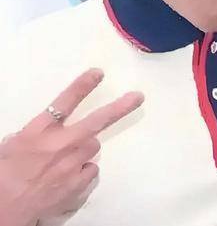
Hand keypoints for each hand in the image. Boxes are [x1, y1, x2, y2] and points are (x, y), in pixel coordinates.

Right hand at [0, 68, 143, 225]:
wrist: (2, 209)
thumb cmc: (4, 174)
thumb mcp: (14, 144)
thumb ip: (39, 131)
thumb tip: (52, 125)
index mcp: (39, 132)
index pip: (64, 103)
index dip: (83, 86)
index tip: (98, 73)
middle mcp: (60, 145)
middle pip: (96, 121)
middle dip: (119, 108)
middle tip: (137, 97)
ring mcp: (71, 164)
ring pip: (93, 146)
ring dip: (84, 148)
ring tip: (63, 160)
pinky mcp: (78, 182)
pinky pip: (91, 169)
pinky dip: (83, 170)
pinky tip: (67, 176)